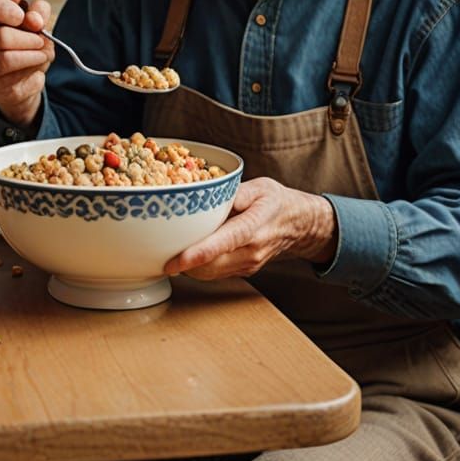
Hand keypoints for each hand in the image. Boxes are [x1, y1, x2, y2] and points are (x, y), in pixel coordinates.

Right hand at [0, 0, 54, 127]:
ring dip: (32, 56)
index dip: (4, 10)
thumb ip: (37, 11)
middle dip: (28, 38)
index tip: (21, 15)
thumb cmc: (25, 38)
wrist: (25, 71)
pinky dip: (31, 72)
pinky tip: (35, 67)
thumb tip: (34, 18)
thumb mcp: (36, 18)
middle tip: (41, 40)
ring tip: (43, 54)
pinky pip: (12, 78)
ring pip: (5, 59)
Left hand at [164, 177, 337, 279]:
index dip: (197, 254)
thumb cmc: (278, 202)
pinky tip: (189, 252)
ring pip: (210, 274)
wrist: (301, 225)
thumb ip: (232, 192)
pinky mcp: (244, 271)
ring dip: (188, 266)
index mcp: (255, 225)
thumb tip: (205, 195)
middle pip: (210, 265)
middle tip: (158, 250)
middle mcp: (252, 250)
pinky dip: (199, 266)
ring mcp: (248, 264)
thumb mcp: (259, 187)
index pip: (223, 243)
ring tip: (170, 249)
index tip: (174, 261)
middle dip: (183, 262)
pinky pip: (216, 274)